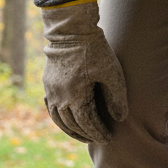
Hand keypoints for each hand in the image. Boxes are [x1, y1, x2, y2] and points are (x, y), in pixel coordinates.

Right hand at [41, 0, 127, 142]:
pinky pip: (51, 108)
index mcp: (75, 96)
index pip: (87, 123)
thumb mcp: (112, 73)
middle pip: (72, 124)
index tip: (108, 138)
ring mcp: (51, 90)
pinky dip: (59, 118)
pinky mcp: (47, 82)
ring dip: (70, 130)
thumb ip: (116, 97)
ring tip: (82, 136)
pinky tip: (66, 121)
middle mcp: (60, 97)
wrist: (71, 28)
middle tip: (98, 139)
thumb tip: (119, 118)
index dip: (98, 133)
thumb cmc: (95, 50)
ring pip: (59, 119)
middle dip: (86, 134)